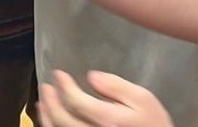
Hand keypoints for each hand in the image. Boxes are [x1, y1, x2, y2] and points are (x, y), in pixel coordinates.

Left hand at [39, 70, 174, 126]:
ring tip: (44, 101)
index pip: (77, 102)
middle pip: (63, 119)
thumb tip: (92, 77)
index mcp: (109, 120)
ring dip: (47, 116)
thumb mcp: (143, 100)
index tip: (59, 74)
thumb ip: (116, 86)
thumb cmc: (153, 124)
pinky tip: (50, 120)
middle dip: (51, 100)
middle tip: (47, 86)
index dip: (64, 86)